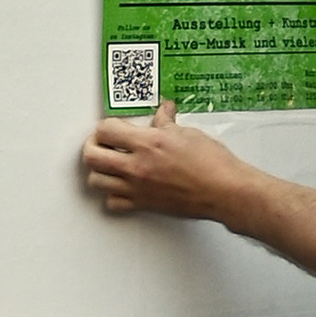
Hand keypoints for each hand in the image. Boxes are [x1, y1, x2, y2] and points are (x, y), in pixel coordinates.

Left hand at [79, 111, 252, 226]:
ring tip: (109, 164)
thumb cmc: (212, 164)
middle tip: (101, 143)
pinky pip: (112, 203)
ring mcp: (137, 188)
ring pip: (96, 181)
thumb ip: (167, 123)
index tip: (113, 127)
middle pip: (92, 156)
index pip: (106, 130)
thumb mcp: (188, 133)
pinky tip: (121, 186)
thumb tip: (164, 112)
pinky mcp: (143, 204)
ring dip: (99, 170)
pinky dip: (112, 195)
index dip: (106, 126)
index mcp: (148, 143)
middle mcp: (137, 166)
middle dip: (92, 146)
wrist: (224, 191)